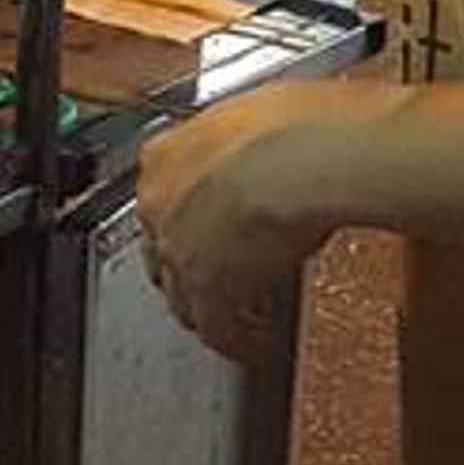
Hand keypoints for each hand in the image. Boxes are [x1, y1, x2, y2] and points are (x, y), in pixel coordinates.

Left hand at [136, 79, 386, 363]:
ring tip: (238, 317)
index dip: (191, 217)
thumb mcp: (260, 120)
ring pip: (181, 295)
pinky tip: (253, 344)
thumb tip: (274, 151)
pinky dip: (235, 340)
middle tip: (224, 274)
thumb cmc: (298, 125)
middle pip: (162, 248)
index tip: (215, 225)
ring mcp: (177, 250)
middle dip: (189, 264)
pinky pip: (216, 329)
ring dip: (207, 308)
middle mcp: (159, 203)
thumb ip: (249, 146)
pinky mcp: (208, 291)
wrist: (304, 156)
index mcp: (165, 155)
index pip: (164, 197)